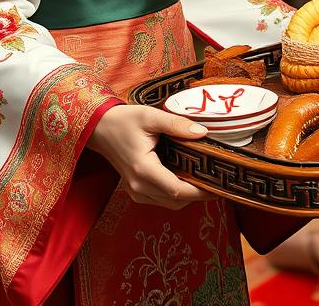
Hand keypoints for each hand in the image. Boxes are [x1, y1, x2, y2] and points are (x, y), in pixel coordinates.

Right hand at [87, 104, 212, 209]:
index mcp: (144, 170)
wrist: (100, 128)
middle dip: (199, 194)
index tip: (219, 185)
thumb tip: (203, 133)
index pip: (178, 190)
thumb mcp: (151, 116)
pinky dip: (176, 193)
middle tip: (218, 181)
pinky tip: (187, 178)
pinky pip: (161, 199)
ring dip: (188, 196)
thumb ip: (177, 125)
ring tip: (206, 179)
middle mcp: (139, 187)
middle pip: (176, 200)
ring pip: (169, 203)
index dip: (201, 192)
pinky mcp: (136, 191)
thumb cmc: (124, 121)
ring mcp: (136, 192)